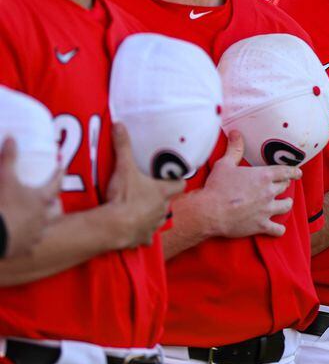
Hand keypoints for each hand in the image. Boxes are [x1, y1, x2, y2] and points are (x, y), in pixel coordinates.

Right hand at [0, 137, 61, 257]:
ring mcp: (36, 234)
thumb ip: (9, 158)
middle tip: (48, 196)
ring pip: (45, 227)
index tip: (62, 165)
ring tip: (37, 218)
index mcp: (41, 199)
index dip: (59, 173)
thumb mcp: (4, 178)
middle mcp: (44, 217)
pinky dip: (28, 239)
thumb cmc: (1, 206)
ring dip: (42, 221)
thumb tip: (12, 137)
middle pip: (55, 207)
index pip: (56, 182)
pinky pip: (31, 244)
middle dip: (52, 201)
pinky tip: (23, 238)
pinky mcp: (25, 249)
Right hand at [102, 123, 184, 248]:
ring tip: (139, 209)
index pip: (180, 185)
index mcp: (162, 192)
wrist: (113, 226)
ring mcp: (153, 226)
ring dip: (151, 215)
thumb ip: (123, 146)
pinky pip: (145, 237)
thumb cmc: (124, 196)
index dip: (177, 181)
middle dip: (160, 198)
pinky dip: (141, 234)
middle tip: (149, 192)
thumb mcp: (124, 168)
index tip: (172, 178)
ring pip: (157, 219)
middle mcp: (162, 209)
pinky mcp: (142, 239)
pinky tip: (133, 231)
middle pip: (167, 202)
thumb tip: (119, 124)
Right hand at [189, 130, 300, 238]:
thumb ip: (235, 149)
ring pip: (286, 206)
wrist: (210, 211)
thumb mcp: (225, 164)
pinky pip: (277, 229)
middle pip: (285, 187)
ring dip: (286, 204)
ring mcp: (267, 209)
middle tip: (283, 185)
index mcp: (264, 176)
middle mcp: (269, 192)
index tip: (298, 172)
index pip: (286, 171)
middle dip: (285, 185)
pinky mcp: (261, 225)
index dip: (293, 171)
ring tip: (285, 203)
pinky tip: (278, 229)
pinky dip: (279, 229)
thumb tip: (236, 133)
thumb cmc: (217, 187)